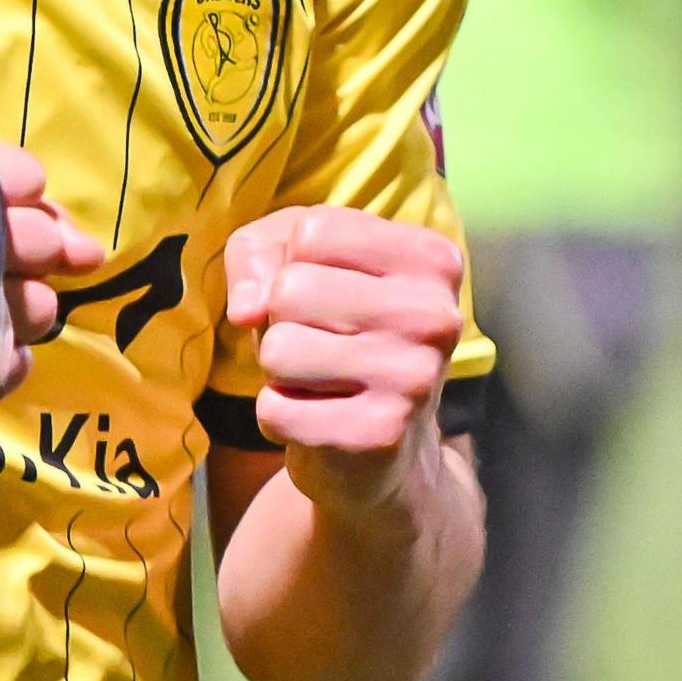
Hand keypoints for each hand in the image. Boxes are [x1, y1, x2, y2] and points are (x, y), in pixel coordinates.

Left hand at [221, 207, 465, 514]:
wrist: (385, 449)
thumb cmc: (335, 332)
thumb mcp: (298, 264)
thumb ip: (257, 254)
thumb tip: (246, 309)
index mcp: (432, 260)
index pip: (313, 231)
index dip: (295, 264)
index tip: (331, 293)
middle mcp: (434, 315)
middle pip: (291, 289)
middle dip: (282, 321)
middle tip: (322, 345)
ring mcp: (413, 379)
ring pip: (278, 349)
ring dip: (279, 371)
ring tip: (320, 380)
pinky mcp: (379, 436)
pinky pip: (275, 410)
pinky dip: (278, 416)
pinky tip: (319, 419)